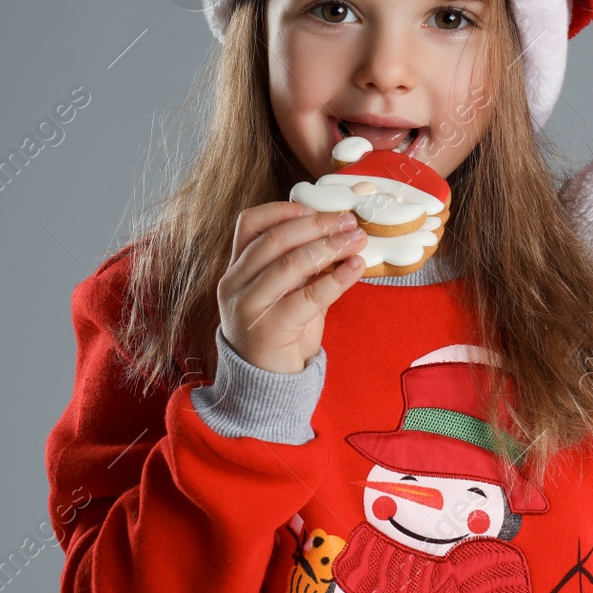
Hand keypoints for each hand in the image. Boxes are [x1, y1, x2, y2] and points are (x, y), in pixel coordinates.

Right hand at [217, 201, 366, 373]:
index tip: (317, 208)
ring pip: (290, 263)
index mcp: (236, 269)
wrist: (264, 385)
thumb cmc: (279, 334)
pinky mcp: (270, 328)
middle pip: (275, 239)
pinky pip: (309, 296)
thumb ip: (302, 265)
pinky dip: (337, 279)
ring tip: (357, 241)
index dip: (285, 210)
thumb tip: (339, 233)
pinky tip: (356, 268)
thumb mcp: (285, 292)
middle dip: (317, 225)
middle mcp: (235, 284)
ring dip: (330, 247)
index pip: (250, 223)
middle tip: (348, 222)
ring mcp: (249, 306)